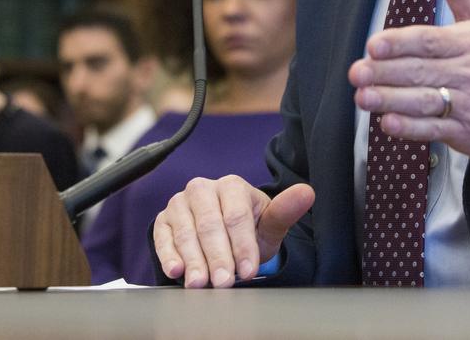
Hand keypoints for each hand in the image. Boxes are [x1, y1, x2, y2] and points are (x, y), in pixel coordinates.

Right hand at [152, 176, 314, 287]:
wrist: (224, 232)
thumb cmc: (249, 229)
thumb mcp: (269, 224)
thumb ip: (285, 211)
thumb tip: (307, 192)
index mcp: (232, 185)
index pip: (237, 216)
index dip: (243, 245)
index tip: (248, 270)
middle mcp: (203, 189)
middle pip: (210, 224)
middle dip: (218, 256)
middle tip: (223, 281)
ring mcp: (180, 202)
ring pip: (186, 231)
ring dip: (193, 259)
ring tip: (200, 283)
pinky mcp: (163, 219)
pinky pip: (162, 236)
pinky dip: (168, 254)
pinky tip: (175, 271)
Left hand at [348, 0, 469, 165]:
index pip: (429, 41)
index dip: (400, 43)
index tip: (372, 45)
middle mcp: (469, 73)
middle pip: (421, 71)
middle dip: (385, 72)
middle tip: (356, 72)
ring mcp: (469, 105)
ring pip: (424, 101)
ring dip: (391, 100)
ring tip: (362, 97)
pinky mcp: (467, 133)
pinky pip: (434, 130)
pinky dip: (411, 128)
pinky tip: (388, 123)